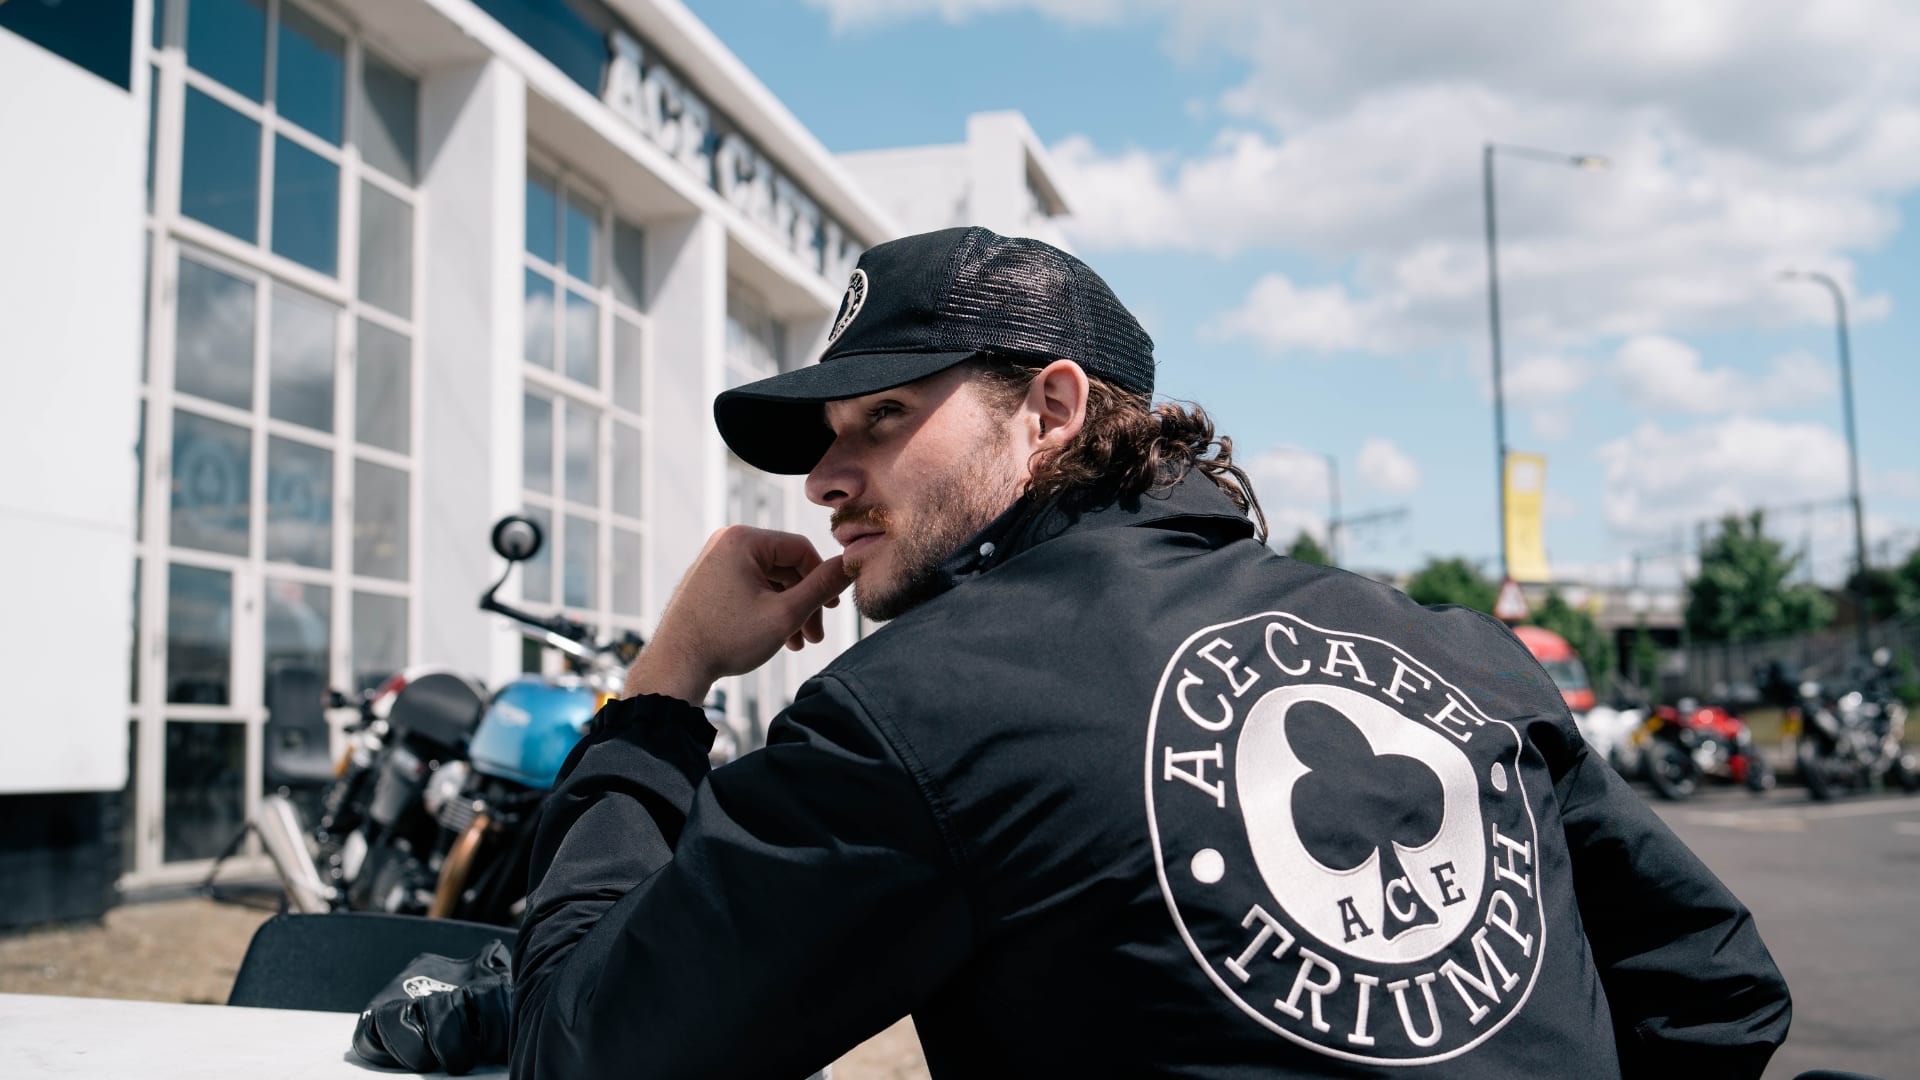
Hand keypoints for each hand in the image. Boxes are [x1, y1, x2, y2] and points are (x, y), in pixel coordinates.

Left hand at [623, 526, 849, 704]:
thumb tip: (851, 564)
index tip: (833, 608)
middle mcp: (726, 543)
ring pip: (769, 580)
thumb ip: (823, 587)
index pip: (801, 549)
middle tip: (816, 635)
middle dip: (805, 602)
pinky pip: (750, 588)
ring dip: (789, 610)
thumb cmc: (727, 639)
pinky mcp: (709, 581)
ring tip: (799, 643)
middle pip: (785, 566)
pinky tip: (779, 638)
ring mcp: (714, 561)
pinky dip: (767, 610)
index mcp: (743, 540)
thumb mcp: (785, 614)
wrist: (675, 666)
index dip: (823, 578)